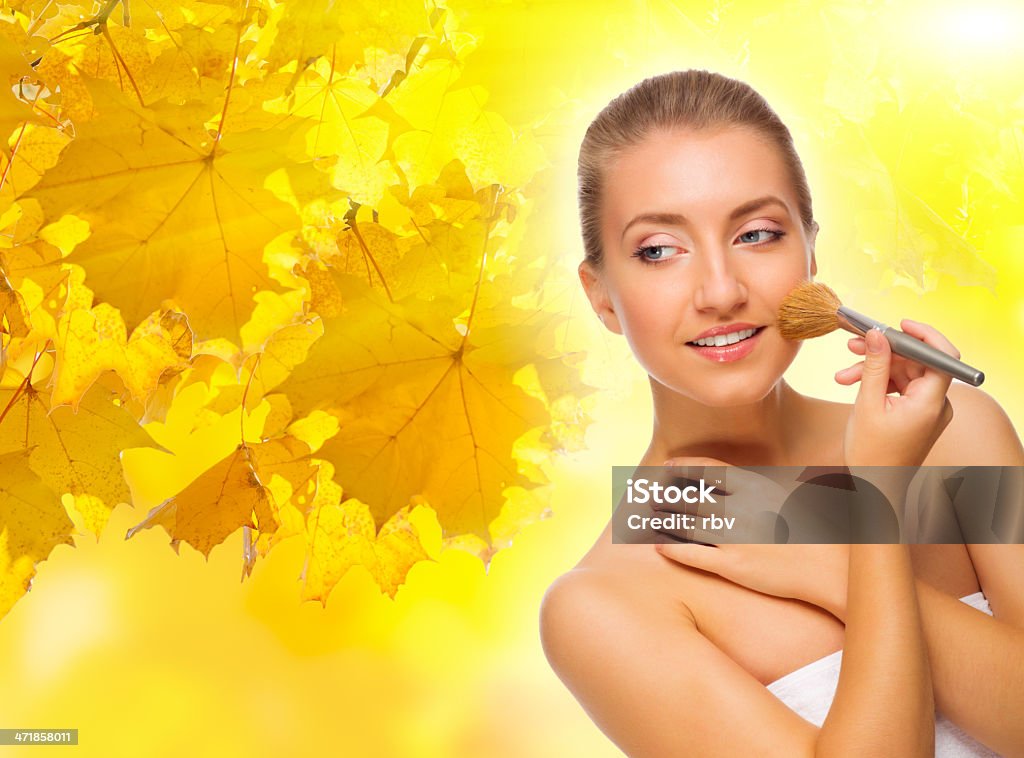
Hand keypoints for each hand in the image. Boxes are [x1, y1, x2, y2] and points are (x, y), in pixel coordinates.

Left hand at [654, 456, 849, 617]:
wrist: (831, 567)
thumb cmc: (817, 530)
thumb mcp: (790, 495)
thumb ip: (762, 487)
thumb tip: (741, 480)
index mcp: (755, 486)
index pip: (709, 469)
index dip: (684, 466)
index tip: (668, 465)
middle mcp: (740, 507)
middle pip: (691, 497)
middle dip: (667, 496)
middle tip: (651, 496)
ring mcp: (734, 536)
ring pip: (685, 525)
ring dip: (663, 521)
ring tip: (650, 519)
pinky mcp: (733, 565)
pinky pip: (692, 555)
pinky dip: (672, 550)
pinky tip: (659, 548)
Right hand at [836, 320, 955, 466]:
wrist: (874, 486)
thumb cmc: (871, 454)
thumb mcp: (867, 404)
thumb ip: (873, 365)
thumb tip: (876, 334)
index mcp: (931, 403)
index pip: (941, 357)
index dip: (923, 336)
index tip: (898, 324)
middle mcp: (936, 404)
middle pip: (917, 363)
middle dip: (885, 353)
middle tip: (855, 343)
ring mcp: (928, 410)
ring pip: (905, 375)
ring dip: (875, 370)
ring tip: (843, 375)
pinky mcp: (917, 415)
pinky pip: (901, 388)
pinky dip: (880, 383)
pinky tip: (854, 384)